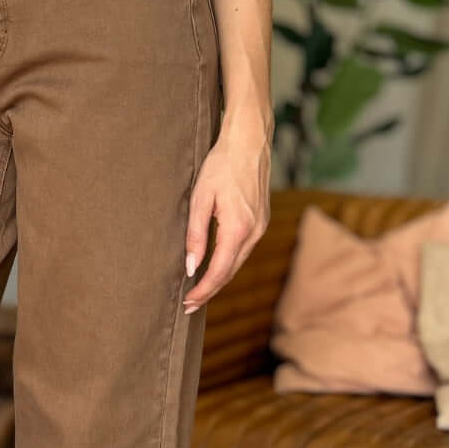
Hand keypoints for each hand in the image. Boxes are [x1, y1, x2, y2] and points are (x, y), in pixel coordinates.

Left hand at [183, 108, 271, 313]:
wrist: (249, 142)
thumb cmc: (222, 165)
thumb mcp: (201, 199)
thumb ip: (195, 235)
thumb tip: (191, 267)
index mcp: (238, 229)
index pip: (219, 272)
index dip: (203, 291)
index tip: (187, 303)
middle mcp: (254, 232)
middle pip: (230, 272)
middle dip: (210, 290)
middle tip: (189, 305)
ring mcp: (261, 227)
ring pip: (238, 262)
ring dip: (219, 278)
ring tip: (199, 290)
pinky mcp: (261, 220)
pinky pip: (243, 249)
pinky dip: (228, 262)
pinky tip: (215, 266)